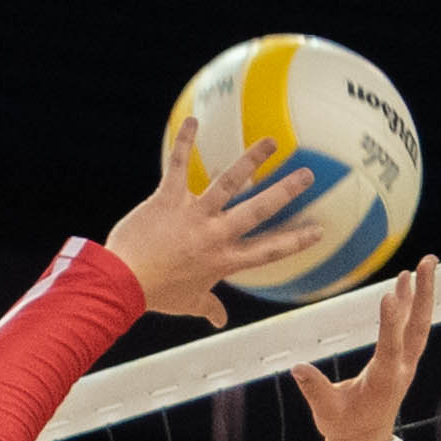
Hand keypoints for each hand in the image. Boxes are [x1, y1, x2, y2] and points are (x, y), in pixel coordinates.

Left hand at [108, 119, 340, 322]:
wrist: (122, 281)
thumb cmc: (156, 294)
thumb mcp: (188, 303)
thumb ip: (208, 308)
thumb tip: (219, 320)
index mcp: (224, 261)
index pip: (269, 250)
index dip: (296, 241)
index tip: (318, 230)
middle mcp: (215, 235)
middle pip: (258, 211)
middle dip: (285, 191)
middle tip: (307, 175)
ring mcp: (193, 214)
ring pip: (228, 182)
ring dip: (251, 159)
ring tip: (270, 141)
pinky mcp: (168, 199)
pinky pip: (177, 165)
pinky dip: (184, 141)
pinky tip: (194, 121)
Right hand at [286, 250, 438, 440]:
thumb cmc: (344, 426)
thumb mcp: (326, 411)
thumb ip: (314, 388)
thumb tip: (297, 368)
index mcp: (383, 381)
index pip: (389, 347)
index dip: (391, 322)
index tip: (391, 294)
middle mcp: (400, 368)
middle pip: (416, 327)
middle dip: (423, 294)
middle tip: (426, 263)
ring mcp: (405, 363)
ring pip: (419, 324)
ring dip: (423, 293)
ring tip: (426, 263)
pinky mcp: (402, 359)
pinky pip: (412, 328)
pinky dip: (413, 304)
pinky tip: (410, 283)